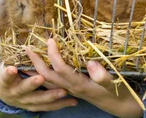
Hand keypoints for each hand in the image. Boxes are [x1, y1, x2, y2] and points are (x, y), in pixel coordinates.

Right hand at [0, 32, 78, 111]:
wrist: (7, 94)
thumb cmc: (5, 71)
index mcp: (6, 80)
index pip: (5, 76)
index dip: (8, 73)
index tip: (11, 68)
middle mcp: (16, 93)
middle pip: (24, 89)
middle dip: (32, 84)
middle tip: (40, 77)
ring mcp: (27, 101)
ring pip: (39, 101)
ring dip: (51, 96)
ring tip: (63, 91)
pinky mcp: (37, 106)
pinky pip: (49, 107)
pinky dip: (61, 105)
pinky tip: (73, 101)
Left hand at [24, 38, 143, 117]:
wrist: (120, 106)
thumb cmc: (118, 92)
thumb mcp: (114, 84)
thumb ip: (103, 76)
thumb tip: (92, 64)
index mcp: (79, 84)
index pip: (61, 69)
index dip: (54, 54)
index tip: (50, 40)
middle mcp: (71, 88)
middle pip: (48, 76)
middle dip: (36, 62)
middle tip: (26, 47)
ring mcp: (69, 89)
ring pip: (47, 81)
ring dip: (36, 69)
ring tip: (25, 58)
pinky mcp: (71, 88)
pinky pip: (52, 83)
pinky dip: (42, 75)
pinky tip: (37, 68)